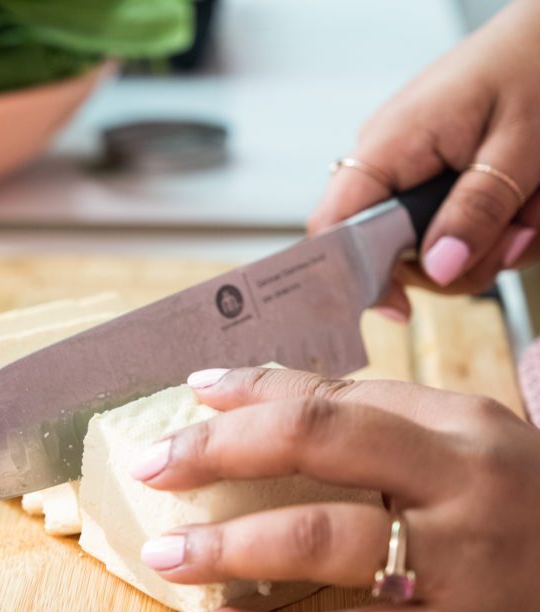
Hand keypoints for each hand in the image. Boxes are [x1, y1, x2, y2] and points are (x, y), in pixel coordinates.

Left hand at [133, 367, 539, 611]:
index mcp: (462, 428)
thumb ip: (374, 414)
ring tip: (166, 556)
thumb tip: (239, 387)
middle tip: (151, 470)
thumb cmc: (523, 514)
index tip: (188, 398)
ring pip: (319, 546)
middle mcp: (466, 488)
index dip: (247, 396)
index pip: (330, 397)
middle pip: (316, 448)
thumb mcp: (467, 448)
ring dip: (226, 548)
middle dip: (217, 454)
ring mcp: (467, 573)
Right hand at [309, 0, 539, 320]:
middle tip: (518, 236)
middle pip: (392, 252)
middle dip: (460, 260)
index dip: (352, 276)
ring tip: (534, 207)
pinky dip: (497, 225)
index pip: (333, 228)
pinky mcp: (437, 172)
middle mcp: (388, 160)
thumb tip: (438, 269)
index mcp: (388, 146)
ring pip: (433, 244)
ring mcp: (411, 168)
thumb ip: (477, 210)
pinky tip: (527, 201)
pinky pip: (454, 222)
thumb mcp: (519, 147)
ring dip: (491, 243)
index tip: (399, 308)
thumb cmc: (535, 62)